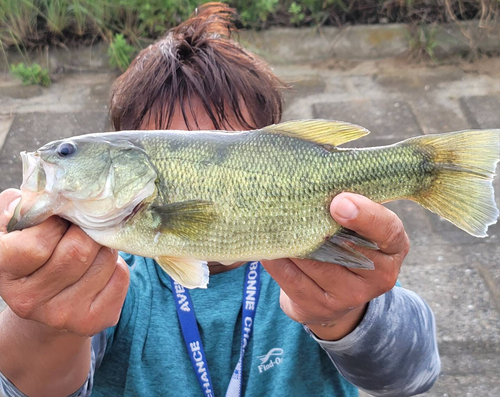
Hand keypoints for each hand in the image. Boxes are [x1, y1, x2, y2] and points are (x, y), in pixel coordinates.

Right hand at [0, 189, 129, 336]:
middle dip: (88, 231)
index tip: (59, 221)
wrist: (47, 303)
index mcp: (2, 269)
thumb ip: (24, 206)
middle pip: (78, 251)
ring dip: (104, 246)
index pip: (36, 244)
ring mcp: (61, 315)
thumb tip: (45, 197)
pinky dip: (117, 264)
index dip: (55, 224)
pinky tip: (101, 268)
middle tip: (84, 228)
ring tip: (92, 248)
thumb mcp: (18, 225)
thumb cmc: (34, 250)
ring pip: (104, 261)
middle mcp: (28, 300)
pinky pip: (121, 277)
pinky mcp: (92, 322)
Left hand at [262, 193, 408, 340]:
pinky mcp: (320, 308)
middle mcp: (378, 276)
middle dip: (315, 225)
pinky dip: (277, 260)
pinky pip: (292, 280)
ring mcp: (349, 297)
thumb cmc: (348, 244)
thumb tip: (319, 180)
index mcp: (393, 248)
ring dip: (291, 241)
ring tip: (273, 219)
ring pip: (314, 264)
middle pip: (344, 247)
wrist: (337, 295)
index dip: (365, 216)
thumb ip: (351, 206)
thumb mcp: (361, 226)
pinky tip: (267, 245)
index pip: (387, 230)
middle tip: (292, 203)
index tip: (338, 202)